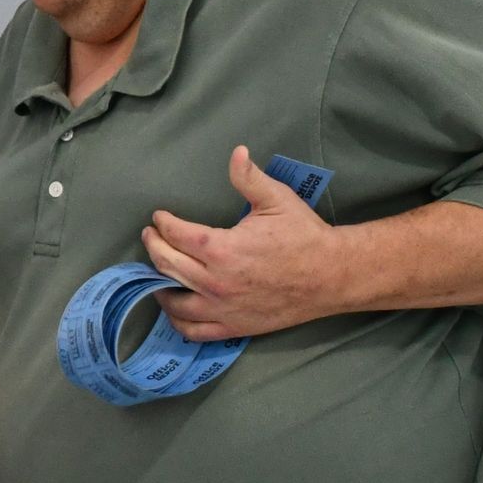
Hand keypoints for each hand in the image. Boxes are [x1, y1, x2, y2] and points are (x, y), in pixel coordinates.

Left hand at [142, 145, 341, 340]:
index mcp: (222, 248)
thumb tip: (237, 152)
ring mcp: (223, 308)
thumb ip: (249, 177)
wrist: (332, 275)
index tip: (159, 217)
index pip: (177, 235)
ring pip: (174, 300)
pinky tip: (174, 307)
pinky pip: (193, 330)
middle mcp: (216, 282)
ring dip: (158, 284)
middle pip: (167, 264)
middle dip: (154, 246)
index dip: (163, 223)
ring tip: (157, 269)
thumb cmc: (304, 235)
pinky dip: (177, 320)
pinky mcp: (233, 326)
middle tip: (151, 236)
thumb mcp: (277, 199)